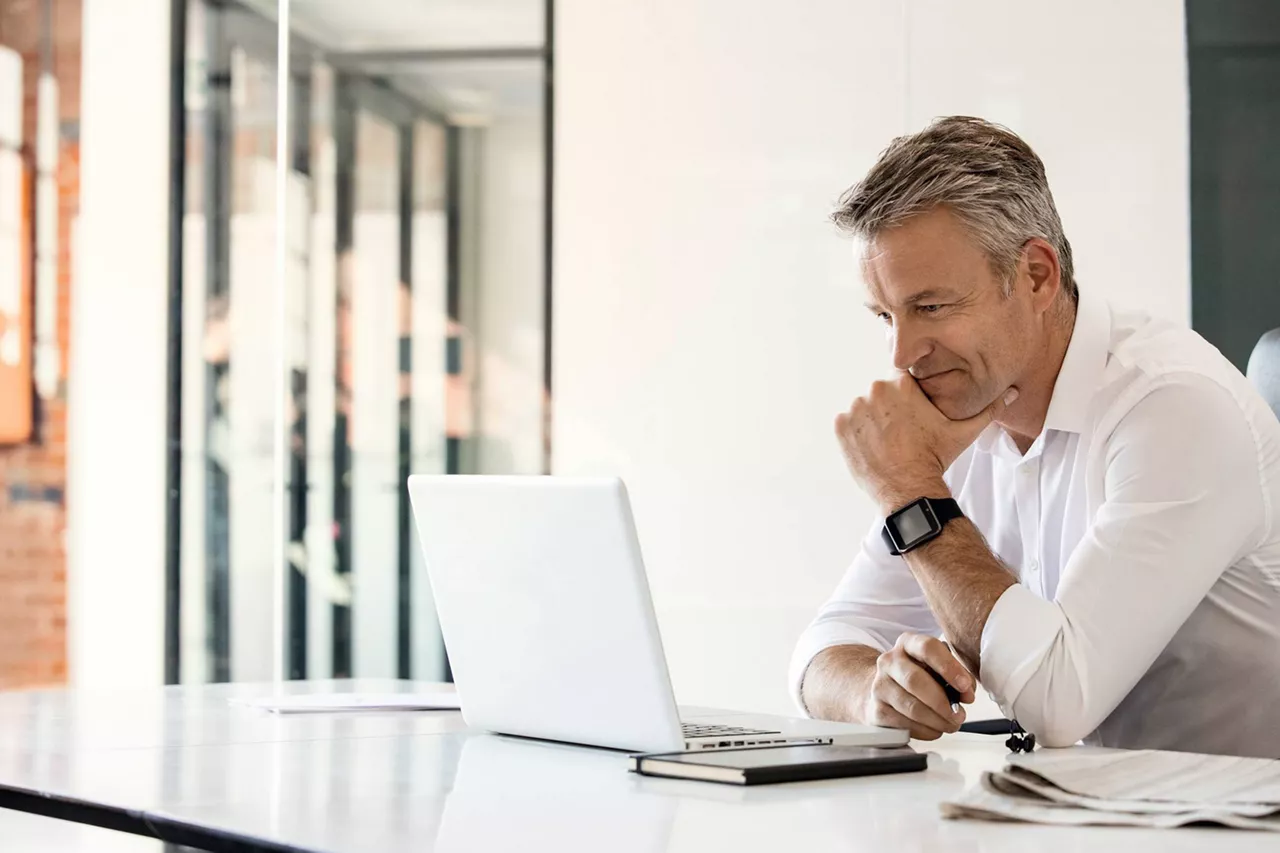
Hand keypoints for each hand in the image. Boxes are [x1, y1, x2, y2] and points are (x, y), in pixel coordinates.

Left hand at [835, 374, 1017, 511]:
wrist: (909, 489)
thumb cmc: (936, 458)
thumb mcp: (964, 431)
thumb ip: (987, 409)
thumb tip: (1012, 393)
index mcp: (902, 384)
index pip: (900, 380)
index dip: (906, 399)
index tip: (911, 417)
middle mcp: (876, 390)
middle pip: (880, 393)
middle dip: (889, 409)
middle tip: (902, 434)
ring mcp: (856, 408)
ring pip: (863, 408)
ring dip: (872, 421)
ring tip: (888, 442)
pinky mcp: (841, 427)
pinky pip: (846, 424)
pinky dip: (856, 434)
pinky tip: (873, 448)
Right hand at [864, 633, 976, 739]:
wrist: (885, 690)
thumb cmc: (919, 677)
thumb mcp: (939, 667)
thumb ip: (958, 676)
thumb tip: (966, 694)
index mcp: (908, 643)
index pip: (927, 648)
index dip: (949, 668)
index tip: (965, 687)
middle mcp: (889, 661)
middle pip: (915, 680)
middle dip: (942, 702)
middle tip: (959, 715)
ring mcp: (879, 686)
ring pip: (911, 707)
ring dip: (937, 720)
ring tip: (951, 724)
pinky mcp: (877, 711)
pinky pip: (904, 725)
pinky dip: (926, 731)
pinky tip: (934, 728)